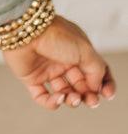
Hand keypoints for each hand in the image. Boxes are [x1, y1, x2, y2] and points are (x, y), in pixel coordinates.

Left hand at [0, 13, 116, 110]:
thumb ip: (97, 70)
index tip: (107, 94)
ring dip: (72, 100)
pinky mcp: (31, 78)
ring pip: (65, 93)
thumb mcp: (85, 50)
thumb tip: (97, 87)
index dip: (103, 84)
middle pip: (81, 85)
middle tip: (91, 101)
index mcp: (77, 51)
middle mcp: (63, 60)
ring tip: (74, 98)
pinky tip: (59, 97)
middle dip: (88, 96)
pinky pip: (43, 97)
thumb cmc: (55, 35)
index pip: (95, 71)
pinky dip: (52, 103)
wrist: (25, 30)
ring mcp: (47, 69)